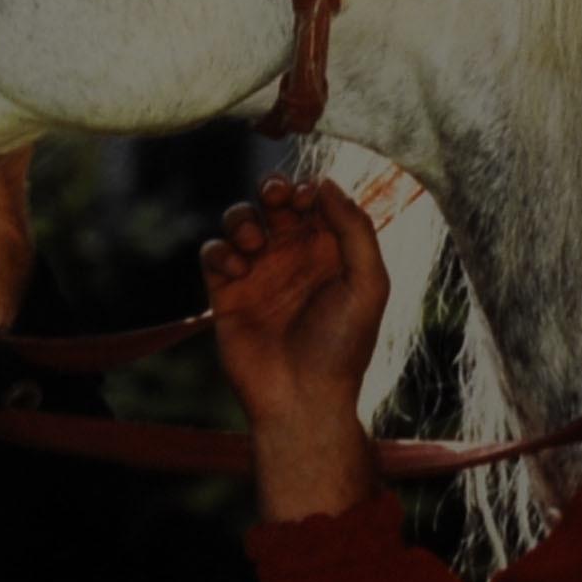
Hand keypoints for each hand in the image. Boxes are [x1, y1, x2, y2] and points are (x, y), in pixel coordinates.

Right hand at [202, 175, 389, 519]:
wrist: (301, 398)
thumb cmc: (342, 346)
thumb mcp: (368, 284)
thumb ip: (355, 229)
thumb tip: (327, 183)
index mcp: (330, 251)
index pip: (316, 200)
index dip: (309, 189)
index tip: (307, 198)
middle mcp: (293, 256)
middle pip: (275, 200)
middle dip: (273, 188)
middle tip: (276, 198)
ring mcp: (258, 272)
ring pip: (240, 219)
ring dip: (244, 218)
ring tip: (256, 246)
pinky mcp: (226, 291)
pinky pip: (213, 251)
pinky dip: (221, 250)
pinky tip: (238, 270)